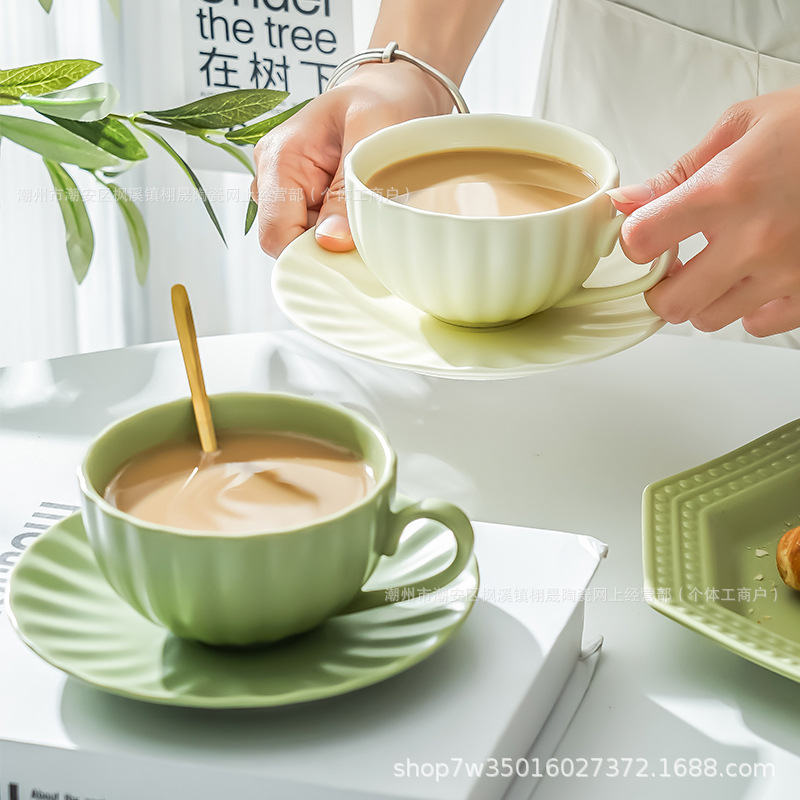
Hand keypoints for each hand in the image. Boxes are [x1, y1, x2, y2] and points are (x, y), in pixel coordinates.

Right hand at [251, 61, 452, 257]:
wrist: (395, 89)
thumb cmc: (383, 101)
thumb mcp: (371, 138)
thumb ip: (348, 193)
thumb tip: (330, 242)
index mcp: (280, 158)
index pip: (276, 234)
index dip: (310, 252)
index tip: (350, 251)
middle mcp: (274, 176)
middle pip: (288, 242)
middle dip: (327, 245)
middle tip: (368, 224)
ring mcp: (288, 189)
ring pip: (305, 241)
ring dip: (339, 237)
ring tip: (368, 205)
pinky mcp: (306, 198)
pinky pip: (319, 232)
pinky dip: (343, 231)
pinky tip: (363, 208)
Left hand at [608, 85, 799, 336]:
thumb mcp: (744, 126)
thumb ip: (678, 172)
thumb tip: (627, 201)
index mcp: (726, 191)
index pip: (641, 241)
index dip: (634, 240)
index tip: (644, 236)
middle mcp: (754, 240)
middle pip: (671, 302)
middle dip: (662, 287)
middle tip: (672, 268)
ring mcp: (786, 273)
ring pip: (710, 319)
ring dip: (704, 298)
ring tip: (720, 267)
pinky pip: (760, 325)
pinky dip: (750, 308)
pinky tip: (757, 278)